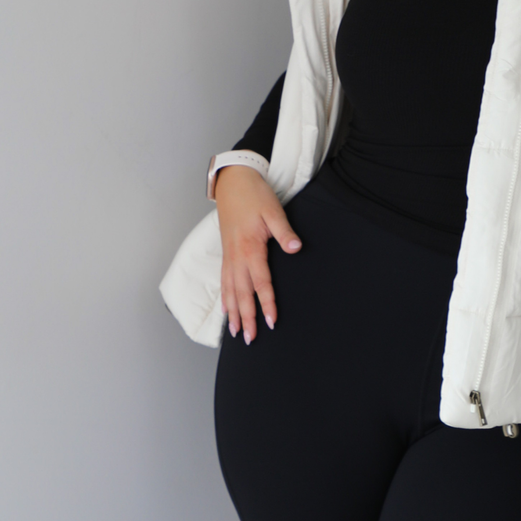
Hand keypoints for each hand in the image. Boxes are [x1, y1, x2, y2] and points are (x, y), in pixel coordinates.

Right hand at [214, 165, 301, 340]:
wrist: (233, 181)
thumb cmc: (254, 196)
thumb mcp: (274, 211)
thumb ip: (285, 232)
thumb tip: (296, 248)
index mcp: (250, 248)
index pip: (260, 283)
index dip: (266, 303)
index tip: (271, 322)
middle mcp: (236, 256)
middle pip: (242, 293)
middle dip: (246, 317)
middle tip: (251, 339)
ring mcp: (229, 256)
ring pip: (230, 290)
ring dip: (233, 313)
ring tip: (236, 333)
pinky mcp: (226, 253)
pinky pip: (223, 281)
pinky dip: (224, 298)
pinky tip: (226, 311)